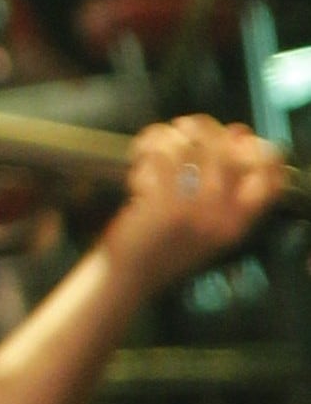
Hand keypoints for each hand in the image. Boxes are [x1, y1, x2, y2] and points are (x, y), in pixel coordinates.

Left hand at [100, 116, 285, 295]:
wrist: (131, 275)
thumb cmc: (167, 245)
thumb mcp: (210, 225)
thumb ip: (225, 187)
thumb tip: (238, 132)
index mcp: (239, 223)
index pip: (271, 181)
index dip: (261, 151)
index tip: (238, 138)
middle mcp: (222, 217)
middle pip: (228, 151)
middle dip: (204, 129)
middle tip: (182, 129)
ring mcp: (194, 210)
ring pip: (191, 146)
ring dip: (168, 135)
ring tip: (155, 142)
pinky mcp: (162, 204)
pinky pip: (161, 154)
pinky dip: (146, 148)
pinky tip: (138, 157)